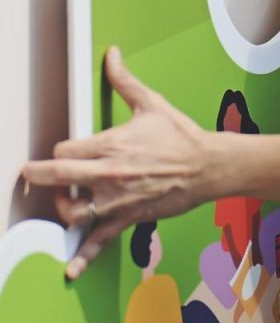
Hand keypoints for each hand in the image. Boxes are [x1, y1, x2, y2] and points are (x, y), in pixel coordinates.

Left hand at [21, 47, 213, 280]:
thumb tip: (111, 55)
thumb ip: (124, 81)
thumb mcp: (151, 103)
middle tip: (28, 175)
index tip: (61, 154)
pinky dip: (83, 256)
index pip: (64, 151)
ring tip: (64, 201)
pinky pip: (99, 240)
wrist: (207, 165)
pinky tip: (69, 268)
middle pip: (57, 178)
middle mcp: (108, 173)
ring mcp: (115, 198)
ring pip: (71, 211)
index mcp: (111, 144)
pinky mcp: (126, 217)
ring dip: (61, 208)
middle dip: (38, 177)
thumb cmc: (180, 134)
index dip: (58, 153)